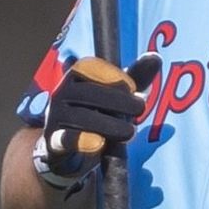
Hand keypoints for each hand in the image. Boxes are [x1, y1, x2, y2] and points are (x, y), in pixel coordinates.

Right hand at [32, 52, 159, 188]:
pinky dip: (81, 141)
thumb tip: (156, 58)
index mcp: (74, 77)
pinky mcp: (53, 143)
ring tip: (130, 132)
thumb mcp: (113, 95)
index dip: (112, 75)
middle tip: (140, 109)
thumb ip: (134, 77)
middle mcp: (61, 94)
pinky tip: (99, 143)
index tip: (133, 87)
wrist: (64, 150)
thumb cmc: (94, 114)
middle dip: (118, 100)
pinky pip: (64, 140)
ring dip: (108, 124)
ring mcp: (55, 118)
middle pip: (88, 92)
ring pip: (81, 117)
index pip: (89, 67)